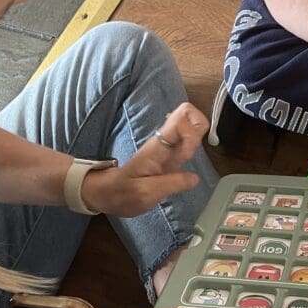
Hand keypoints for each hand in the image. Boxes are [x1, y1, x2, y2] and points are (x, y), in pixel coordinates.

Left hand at [81, 103, 207, 216]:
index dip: (192, 135)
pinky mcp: (168, 152)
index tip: (186, 156)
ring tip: (187, 159)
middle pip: (188, 114)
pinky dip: (193, 142)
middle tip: (191, 154)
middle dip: (198, 130)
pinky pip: (186, 137)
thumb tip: (194, 178)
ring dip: (196, 137)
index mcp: (158, 145)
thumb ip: (172, 184)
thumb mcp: (147, 193)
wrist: (109, 193)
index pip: (182, 117)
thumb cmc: (124, 193)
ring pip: (189, 124)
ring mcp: (166, 144)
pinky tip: (187, 159)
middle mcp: (164, 140)